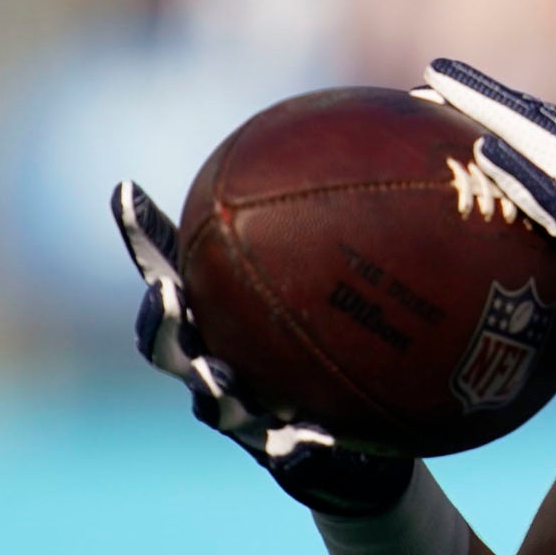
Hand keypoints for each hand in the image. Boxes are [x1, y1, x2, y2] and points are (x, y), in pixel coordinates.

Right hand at [110, 182, 412, 516]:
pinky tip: (306, 442)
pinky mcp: (296, 462)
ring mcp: (254, 416)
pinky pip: (294, 458)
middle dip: (161, 318)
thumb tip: (428, 92)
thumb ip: (398, 196)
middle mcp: (228, 362)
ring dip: (208, 386)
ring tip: (214, 373)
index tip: (127, 193)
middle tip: (167, 295)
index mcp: (234, 314)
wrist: (396, 440)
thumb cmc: (389, 340)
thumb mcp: (398, 269)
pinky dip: (296, 450)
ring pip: (215, 402)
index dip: (145, 238)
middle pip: (172, 339)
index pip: (181, 268)